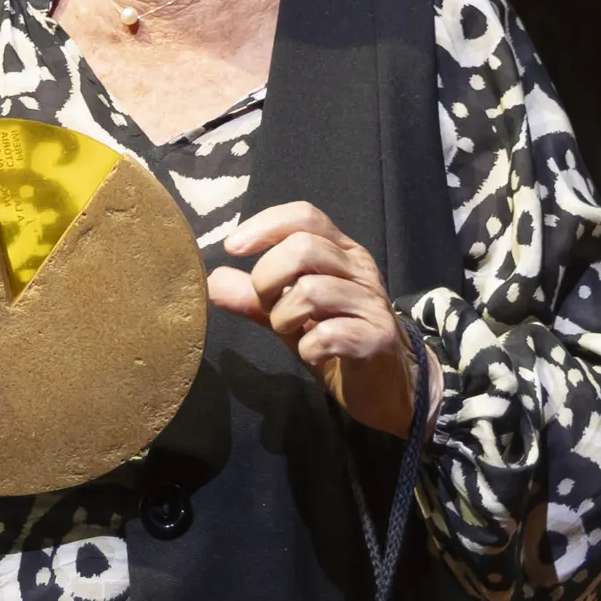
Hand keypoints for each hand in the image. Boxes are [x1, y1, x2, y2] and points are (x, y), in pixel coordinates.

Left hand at [209, 201, 415, 434]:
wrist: (388, 384)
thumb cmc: (338, 339)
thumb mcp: (290, 314)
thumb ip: (254, 298)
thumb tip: (212, 280)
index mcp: (340, 253)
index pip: (305, 217)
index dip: (265, 225)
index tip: (233, 247)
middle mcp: (359, 270)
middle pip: (302, 248)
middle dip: (267, 277)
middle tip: (265, 305)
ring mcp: (371, 303)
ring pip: (311, 291)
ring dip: (284, 317)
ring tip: (290, 332)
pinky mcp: (376, 338)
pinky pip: (329, 334)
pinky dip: (308, 348)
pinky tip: (313, 354)